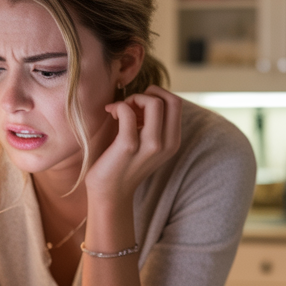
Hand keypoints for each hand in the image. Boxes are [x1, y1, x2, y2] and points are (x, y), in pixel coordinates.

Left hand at [85, 85, 181, 209]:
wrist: (109, 192)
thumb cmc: (123, 162)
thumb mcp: (146, 142)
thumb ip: (153, 122)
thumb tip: (147, 94)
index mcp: (172, 141)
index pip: (176, 102)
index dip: (156, 96)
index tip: (138, 107)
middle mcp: (167, 144)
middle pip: (170, 99)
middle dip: (148, 94)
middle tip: (129, 106)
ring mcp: (150, 146)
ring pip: (154, 103)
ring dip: (133, 99)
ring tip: (120, 110)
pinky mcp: (129, 146)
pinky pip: (127, 111)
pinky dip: (118, 106)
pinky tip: (111, 113)